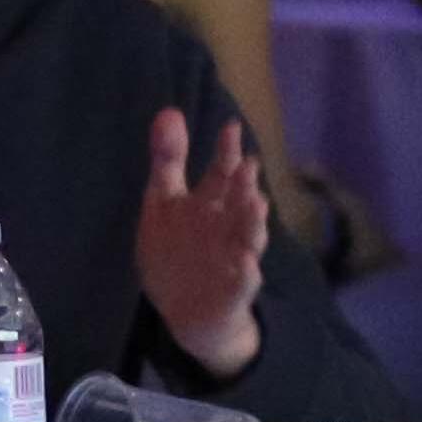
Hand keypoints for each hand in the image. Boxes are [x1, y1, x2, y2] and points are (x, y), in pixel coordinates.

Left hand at [134, 108, 269, 379]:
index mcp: (210, 204)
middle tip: (247, 164)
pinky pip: (243, 282)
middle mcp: (227, 226)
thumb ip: (168, 160)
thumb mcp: (165, 202)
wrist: (187, 310)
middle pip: (237, 202)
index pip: (221, 172)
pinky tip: (246, 262)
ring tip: (257, 201)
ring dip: (253, 221)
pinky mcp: (233, 290)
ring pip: (248, 236)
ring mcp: (233, 257)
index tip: (230, 127)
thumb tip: (169, 110)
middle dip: (242, 184)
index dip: (226, 151)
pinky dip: (247, 272)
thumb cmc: (178, 249)